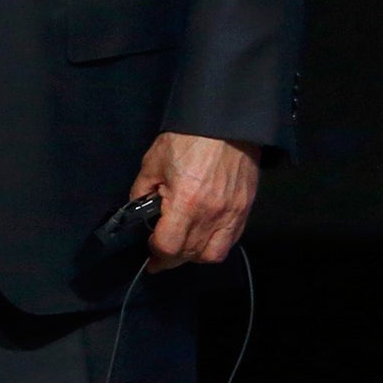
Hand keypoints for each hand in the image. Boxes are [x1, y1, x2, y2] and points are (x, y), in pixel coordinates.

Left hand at [127, 131, 260, 271]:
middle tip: (159, 252)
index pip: (169, 246)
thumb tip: (138, 209)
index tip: (148, 251)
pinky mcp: (244, 210)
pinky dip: (215, 245)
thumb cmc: (187, 139)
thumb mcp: (153, 162)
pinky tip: (202, 237)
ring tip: (182, 247)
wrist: (226, 125)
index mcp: (185, 203)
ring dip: (194, 256)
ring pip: (213, 254)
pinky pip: (231, 241)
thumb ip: (142, 190)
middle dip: (171, 258)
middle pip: (190, 255)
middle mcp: (211, 215)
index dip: (155, 253)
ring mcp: (232, 215)